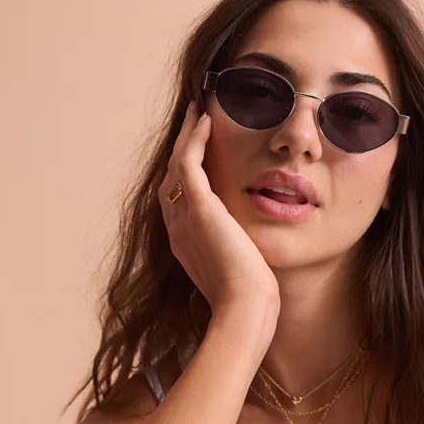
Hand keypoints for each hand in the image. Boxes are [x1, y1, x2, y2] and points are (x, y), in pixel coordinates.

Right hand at [158, 100, 280, 317]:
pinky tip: (205, 121)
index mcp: (185, 243)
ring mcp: (184, 218)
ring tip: (197, 113)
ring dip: (185, 137)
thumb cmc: (248, 299)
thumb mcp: (239, 271)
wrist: (243, 309)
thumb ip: (238, 252)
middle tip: (193, 123)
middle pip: (171, 178)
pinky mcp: (200, 209)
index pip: (178, 198)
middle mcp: (178, 228)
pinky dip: (193, 140)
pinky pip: (188, 164)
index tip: (198, 152)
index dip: (184, 172)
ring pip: (176, 165)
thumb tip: (252, 249)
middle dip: (180, 149)